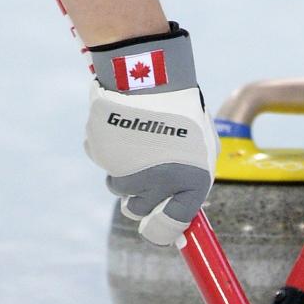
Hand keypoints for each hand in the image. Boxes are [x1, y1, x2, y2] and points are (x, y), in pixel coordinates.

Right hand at [84, 22, 217, 246]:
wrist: (153, 73)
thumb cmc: (182, 111)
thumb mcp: (201, 147)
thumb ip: (191, 183)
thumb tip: (181, 219)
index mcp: (191, 182)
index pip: (171, 226)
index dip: (161, 231)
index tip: (154, 226)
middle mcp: (159, 182)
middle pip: (137, 210)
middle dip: (140, 193)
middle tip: (147, 167)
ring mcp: (128, 169)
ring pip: (117, 187)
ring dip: (125, 170)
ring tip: (138, 139)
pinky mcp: (103, 153)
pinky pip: (102, 161)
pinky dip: (109, 149)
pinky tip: (123, 127)